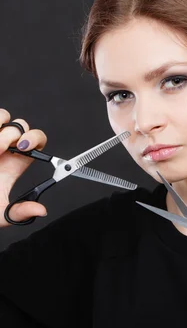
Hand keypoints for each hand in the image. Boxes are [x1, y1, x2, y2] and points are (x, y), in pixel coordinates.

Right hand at [0, 108, 47, 226]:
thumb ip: (19, 211)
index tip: (25, 147)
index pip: (36, 140)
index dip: (35, 139)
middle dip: (13, 135)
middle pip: (21, 126)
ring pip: (3, 116)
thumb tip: (40, 210)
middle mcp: (4, 147)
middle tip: (0, 150)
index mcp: (15, 162)